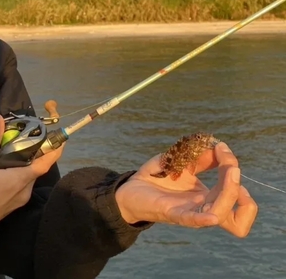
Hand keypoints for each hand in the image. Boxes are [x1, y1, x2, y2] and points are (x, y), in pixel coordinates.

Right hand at [0, 114, 62, 248]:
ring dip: (24, 161)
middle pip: (36, 167)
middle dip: (34, 151)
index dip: (54, 149)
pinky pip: (20, 184)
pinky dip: (17, 171)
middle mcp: (24, 191)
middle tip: (27, 134)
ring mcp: (17, 200)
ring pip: (27, 176)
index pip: (45, 163)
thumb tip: (0, 118)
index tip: (59, 136)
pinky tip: (3, 164)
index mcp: (20, 180)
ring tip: (13, 145)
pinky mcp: (10, 205)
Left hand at [115, 141, 257, 237]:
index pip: (235, 191)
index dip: (234, 169)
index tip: (222, 149)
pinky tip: (212, 216)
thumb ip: (199, 157)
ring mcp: (189, 211)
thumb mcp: (181, 163)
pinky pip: (191, 220)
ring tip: (229, 172)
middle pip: (232, 202)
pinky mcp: (172, 213)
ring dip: (229, 194)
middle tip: (228, 161)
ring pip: (220, 214)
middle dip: (235, 179)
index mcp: (206, 195)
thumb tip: (217, 146)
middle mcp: (202, 206)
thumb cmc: (156, 178)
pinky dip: (203, 219)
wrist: (130, 189)